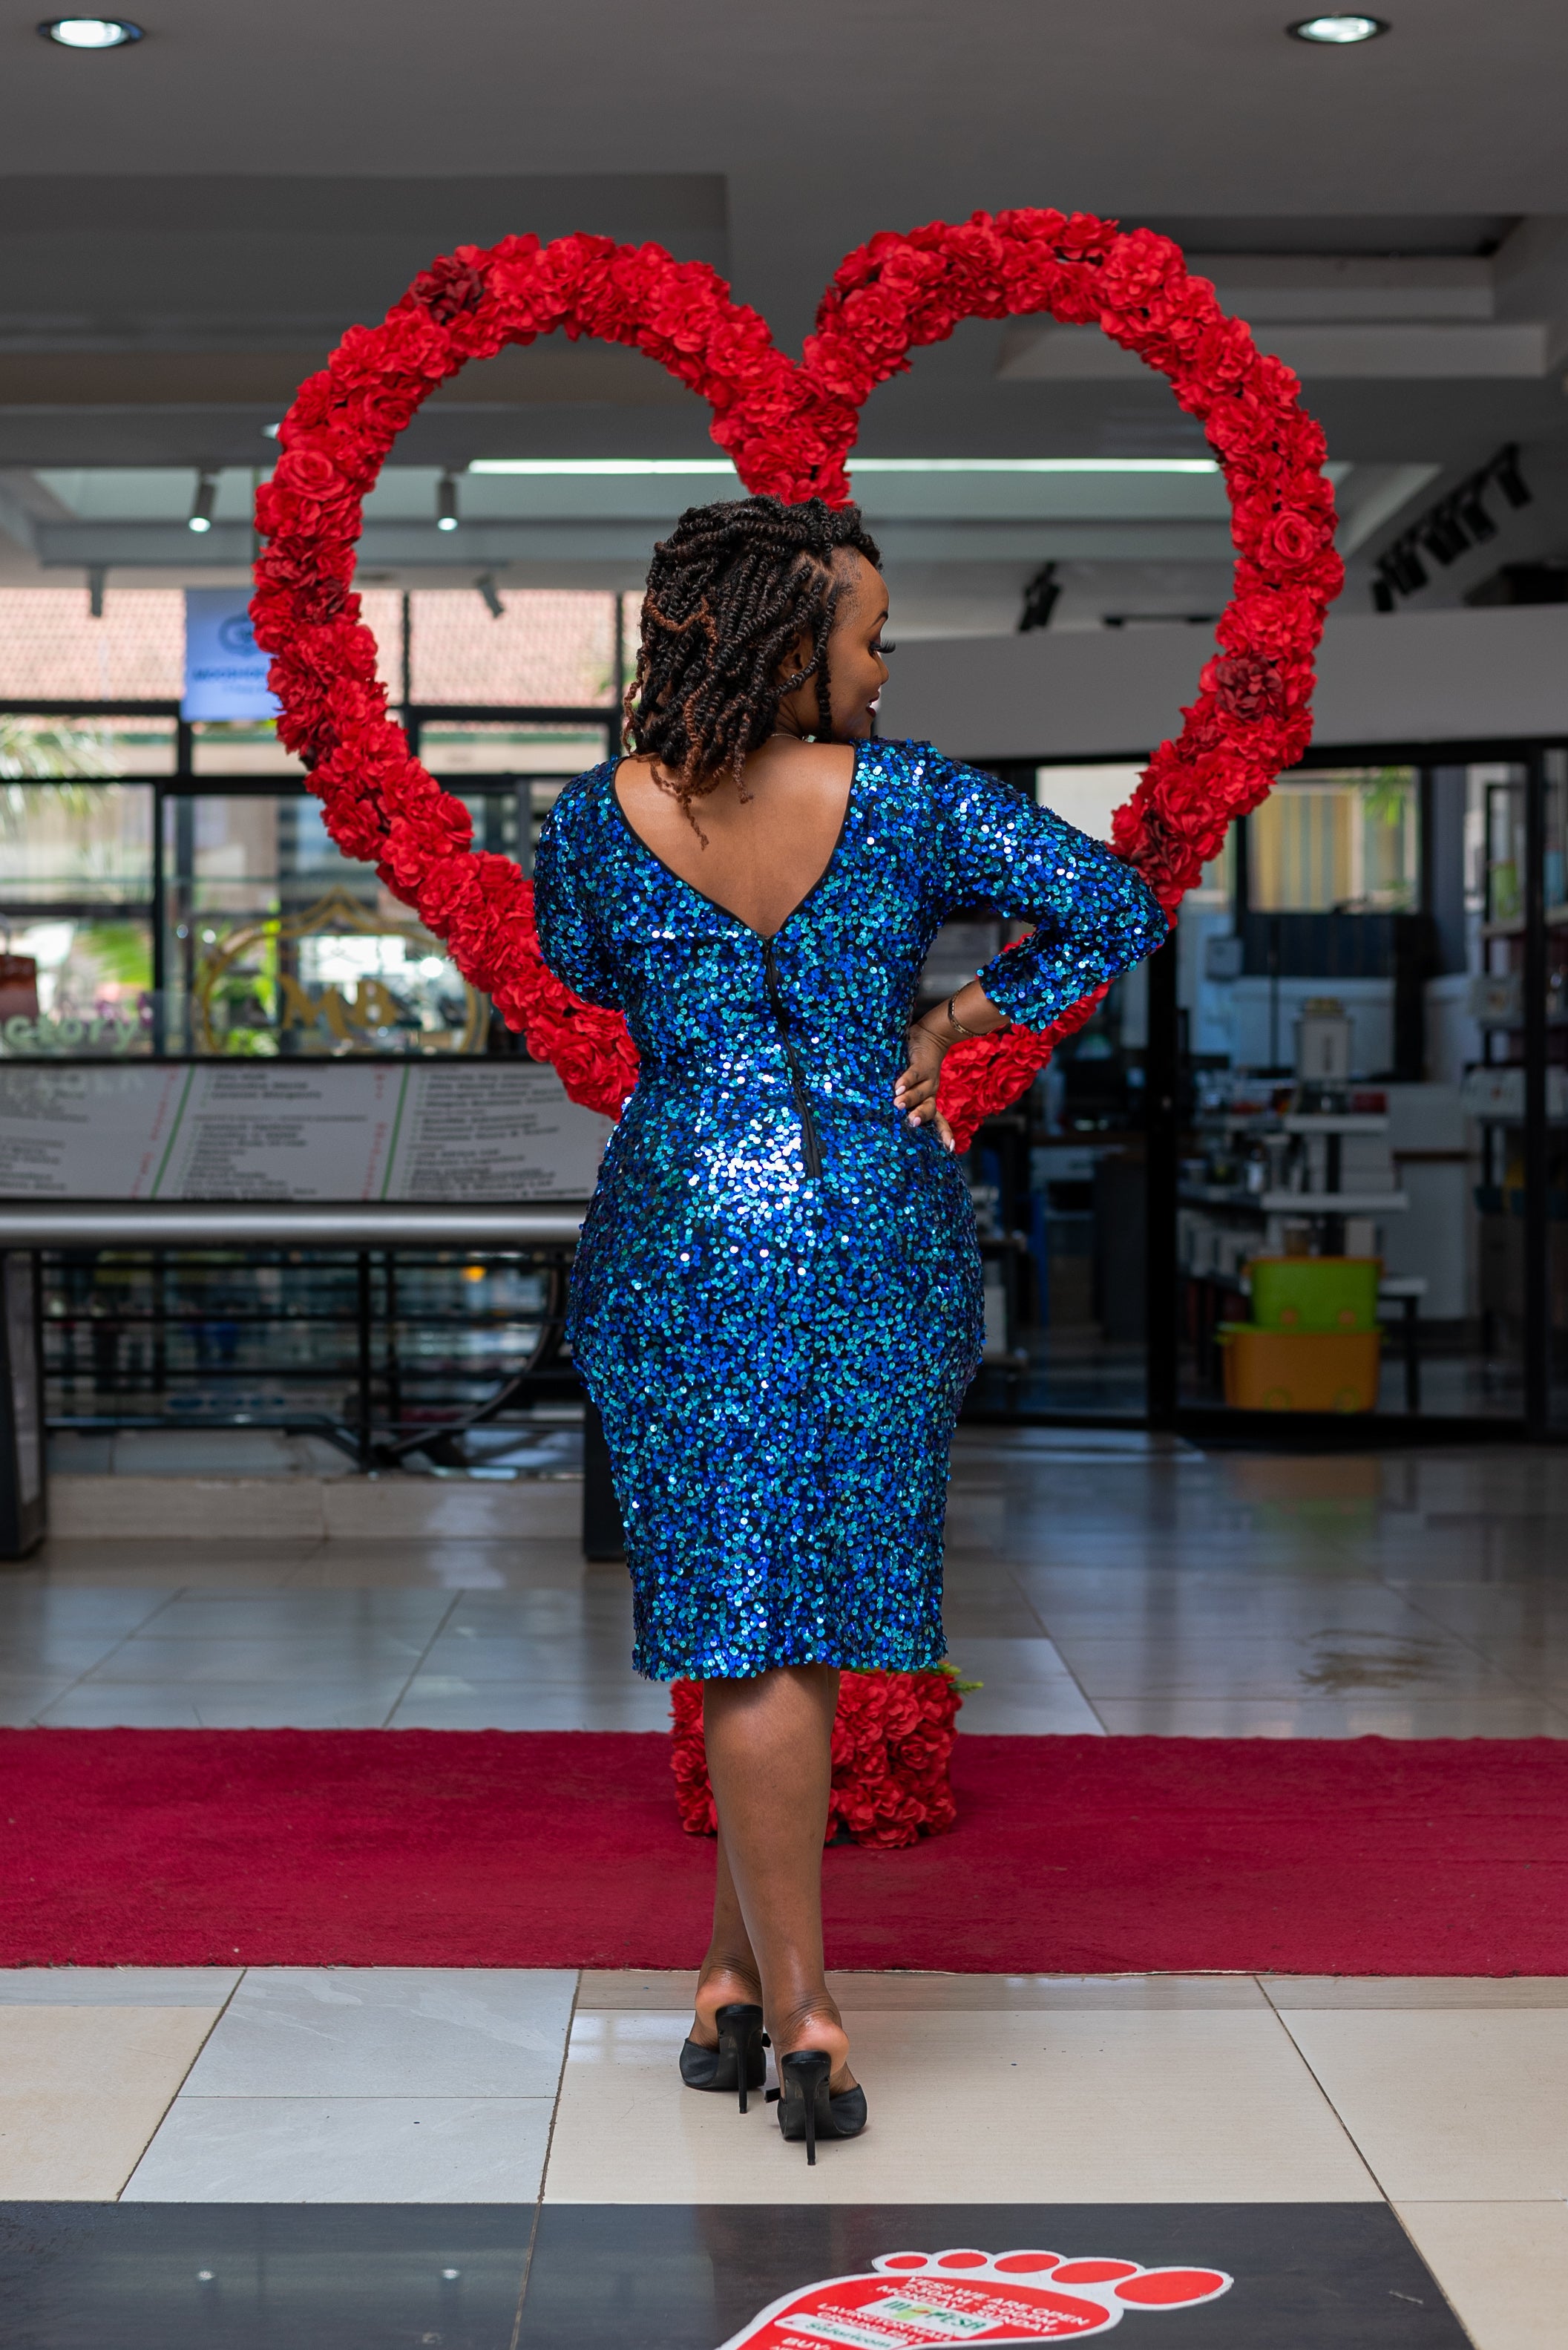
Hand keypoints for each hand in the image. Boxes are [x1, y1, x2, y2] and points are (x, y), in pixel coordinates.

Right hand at [895, 1021, 955, 1150]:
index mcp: (930, 1100)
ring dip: (910, 1099)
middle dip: (921, 1116)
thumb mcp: (916, 1085)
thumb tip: (889, 1116)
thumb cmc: (917, 1064)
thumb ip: (906, 1099)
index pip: (938, 1121)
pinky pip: (914, 1075)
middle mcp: (931, 1092)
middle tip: (912, 1123)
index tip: (950, 1148)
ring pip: (921, 1093)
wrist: (931, 1035)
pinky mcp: (921, 1065)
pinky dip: (906, 1081)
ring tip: (898, 1105)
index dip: (944, 1134)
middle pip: (930, 1109)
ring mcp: (928, 1079)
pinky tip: (898, 1087)